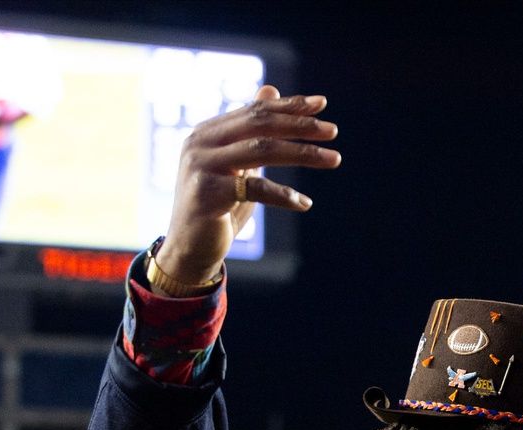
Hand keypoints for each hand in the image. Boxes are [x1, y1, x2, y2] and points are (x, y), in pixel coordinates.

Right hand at [156, 85, 339, 284]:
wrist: (189, 248)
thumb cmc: (218, 206)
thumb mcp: (238, 164)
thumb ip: (252, 132)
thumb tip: (271, 89)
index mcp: (208, 132)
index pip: (255, 111)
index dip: (289, 106)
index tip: (321, 104)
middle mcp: (200, 143)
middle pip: (260, 125)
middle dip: (300, 126)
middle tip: (332, 131)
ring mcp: (201, 166)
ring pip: (262, 150)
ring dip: (303, 154)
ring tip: (333, 159)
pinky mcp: (206, 193)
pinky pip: (255, 189)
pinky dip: (284, 196)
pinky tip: (304, 203)